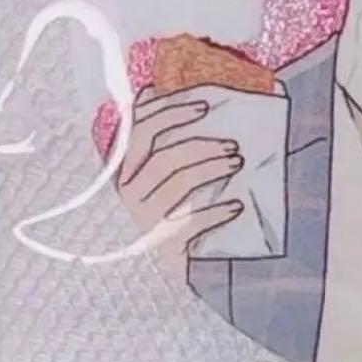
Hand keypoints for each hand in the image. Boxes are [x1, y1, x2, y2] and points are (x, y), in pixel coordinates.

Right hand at [115, 86, 244, 269]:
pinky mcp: (162, 245)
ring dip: (212, 168)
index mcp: (124, 169)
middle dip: (201, 145)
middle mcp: (127, 193)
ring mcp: (143, 219)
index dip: (169, 113)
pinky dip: (217, 212)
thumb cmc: (170, 210)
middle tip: (233, 144)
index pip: (138, 131)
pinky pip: (191, 222)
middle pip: (163, 158)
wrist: (173, 270)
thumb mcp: (160, 174)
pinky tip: (236, 206)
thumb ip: (156, 137)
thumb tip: (152, 90)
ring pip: (179, 182)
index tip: (204, 106)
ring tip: (237, 162)